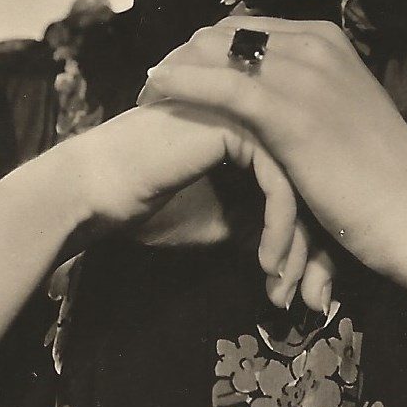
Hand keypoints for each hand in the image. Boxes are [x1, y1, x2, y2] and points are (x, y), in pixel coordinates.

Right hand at [42, 100, 299, 292]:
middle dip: (314, 245)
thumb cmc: (145, 204)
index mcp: (254, 127)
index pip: (303, 179)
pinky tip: (266, 261)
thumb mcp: (218, 218)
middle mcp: (256, 113)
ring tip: (282, 284)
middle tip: (306, 294)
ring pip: (300, 182)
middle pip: (309, 180)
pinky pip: (278, 181)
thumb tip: (300, 252)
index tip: (303, 285)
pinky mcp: (236, 123)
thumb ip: (258, 220)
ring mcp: (248, 112)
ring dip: (297, 243)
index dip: (310, 236)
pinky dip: (279, 228)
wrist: (92, 190)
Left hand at [140, 17, 406, 284]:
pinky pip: (221, 84)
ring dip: (174, 68)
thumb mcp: (342, 114)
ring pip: (217, 52)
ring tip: (146, 95)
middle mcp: (316, 44)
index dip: (204, 48)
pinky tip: (156, 91)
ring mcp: (305, 73)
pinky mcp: (291, 110)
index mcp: (327, 40)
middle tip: (152, 85)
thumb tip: (263, 92)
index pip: (246, 28)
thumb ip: (307, 93)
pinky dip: (182, 83)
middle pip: (225, 33)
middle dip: (183, 54)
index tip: (175, 72)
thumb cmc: (380, 178)